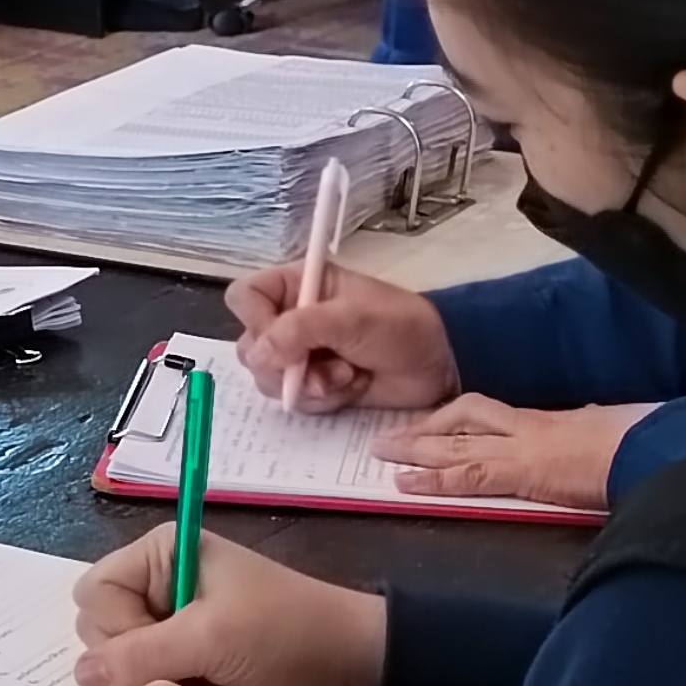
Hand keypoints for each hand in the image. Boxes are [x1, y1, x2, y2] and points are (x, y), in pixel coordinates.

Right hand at [68, 526, 389, 685]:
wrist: (352, 667)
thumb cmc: (285, 631)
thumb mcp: (211, 637)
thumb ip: (141, 655)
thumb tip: (81, 677)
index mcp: (160, 556)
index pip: (94, 595)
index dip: (118, 630)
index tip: (163, 646)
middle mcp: (160, 589)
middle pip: (106, 640)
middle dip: (152, 672)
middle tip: (195, 675)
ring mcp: (177, 632)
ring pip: (135, 678)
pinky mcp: (195, 669)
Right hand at [226, 265, 457, 414]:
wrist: (440, 364)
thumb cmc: (401, 326)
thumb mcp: (350, 318)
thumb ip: (298, 330)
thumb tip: (257, 355)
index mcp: (297, 286)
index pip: (245, 298)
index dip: (254, 320)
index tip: (280, 338)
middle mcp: (292, 319)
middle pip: (250, 346)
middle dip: (285, 364)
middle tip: (317, 364)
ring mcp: (303, 355)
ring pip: (270, 379)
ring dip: (309, 384)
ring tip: (346, 375)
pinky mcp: (317, 385)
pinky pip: (296, 400)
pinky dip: (323, 399)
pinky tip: (352, 386)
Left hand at [382, 394, 637, 511]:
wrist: (659, 445)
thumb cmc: (643, 441)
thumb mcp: (607, 433)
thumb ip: (587, 435)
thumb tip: (582, 437)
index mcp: (548, 421)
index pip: (488, 415)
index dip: (452, 420)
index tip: (427, 426)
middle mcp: (530, 427)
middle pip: (464, 420)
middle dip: (424, 429)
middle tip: (387, 438)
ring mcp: (525, 446)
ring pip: (458, 441)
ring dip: (417, 448)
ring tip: (383, 454)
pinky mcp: (526, 471)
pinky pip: (471, 474)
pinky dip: (436, 481)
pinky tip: (406, 486)